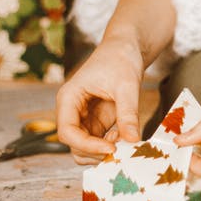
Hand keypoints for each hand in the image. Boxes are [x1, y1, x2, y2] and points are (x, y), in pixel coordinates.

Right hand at [56, 36, 144, 163]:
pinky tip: (125, 133)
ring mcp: (84, 118)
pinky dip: (111, 145)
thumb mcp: (127, 85)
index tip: (110, 148)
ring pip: (85, 148)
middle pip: (74, 145)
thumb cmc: (120, 59)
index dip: (86, 145)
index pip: (67, 132)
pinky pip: (98, 143)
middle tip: (120, 148)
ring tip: (123, 137)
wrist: (126, 49)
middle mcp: (72, 111)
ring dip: (103, 150)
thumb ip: (128, 113)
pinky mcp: (97, 122)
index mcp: (69, 99)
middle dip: (95, 151)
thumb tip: (132, 140)